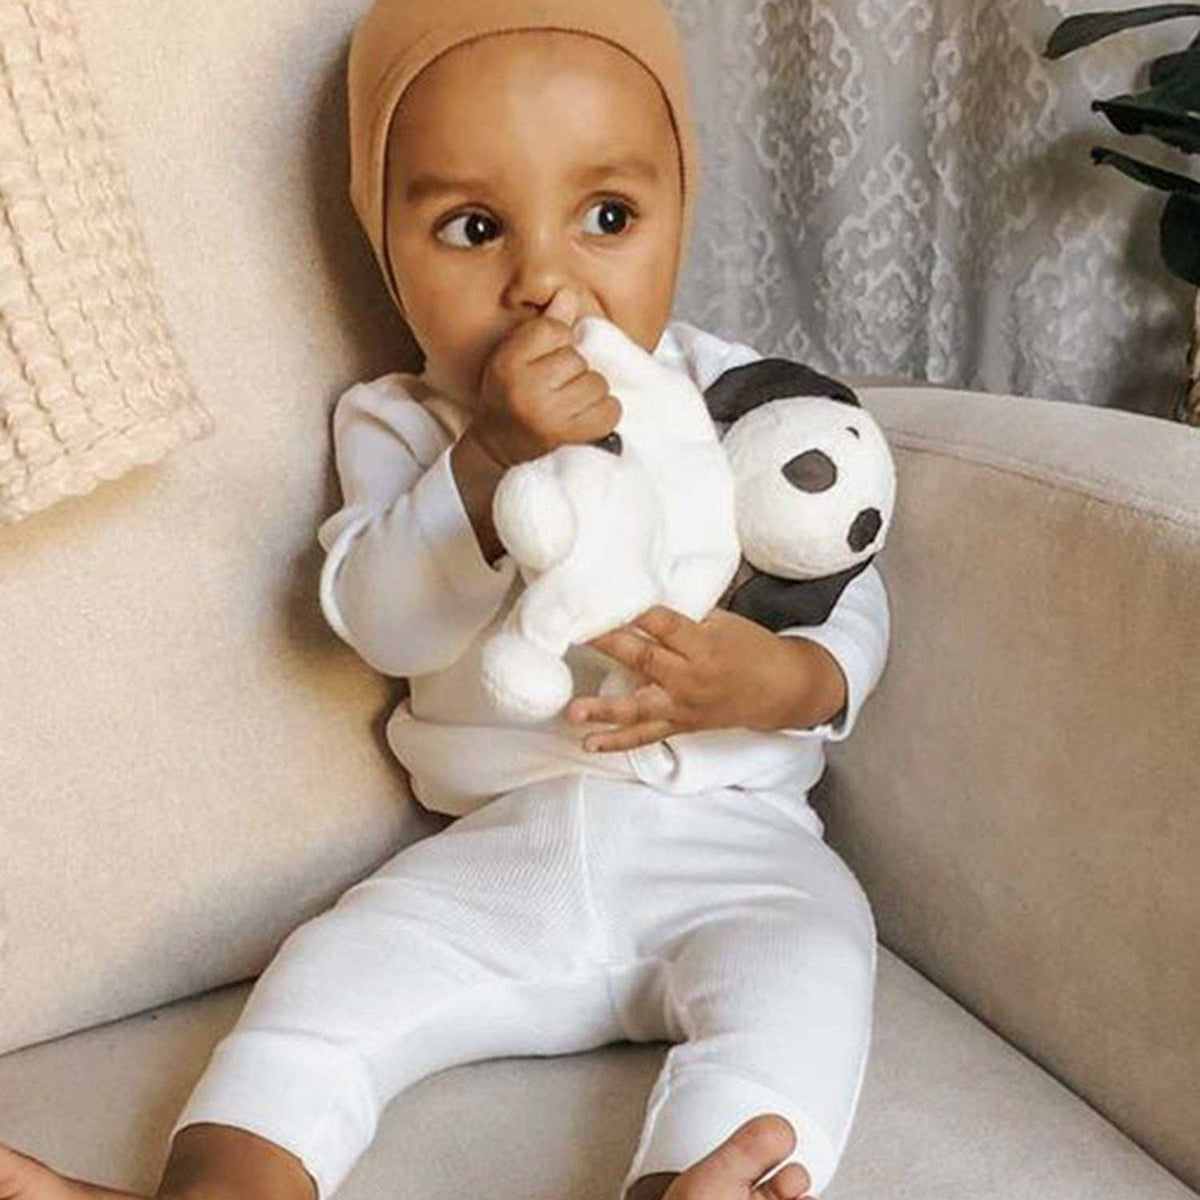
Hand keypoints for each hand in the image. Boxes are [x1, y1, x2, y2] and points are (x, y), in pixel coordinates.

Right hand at [469, 287, 621, 467]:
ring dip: (589, 394)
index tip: (545, 363)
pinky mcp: (570, 436)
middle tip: (556, 391)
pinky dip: (603, 414)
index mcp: (508, 362)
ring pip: (597, 383)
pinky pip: (610, 410)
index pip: (554, 329)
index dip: (557, 343)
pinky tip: (584, 419)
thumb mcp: (516, 358)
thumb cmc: (511, 398)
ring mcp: (549, 414)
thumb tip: (569, 295)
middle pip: (578, 358)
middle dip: (573, 372)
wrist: (500, 450)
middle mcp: (526, 387)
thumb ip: (544, 327)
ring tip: (569, 406)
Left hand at [565, 605, 832, 751]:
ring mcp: (683, 704)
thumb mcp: (722, 621)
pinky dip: (618, 742)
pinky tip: (589, 743)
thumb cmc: (751, 648)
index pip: (661, 622)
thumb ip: (683, 615)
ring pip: (639, 707)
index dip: (632, 611)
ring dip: (604, 710)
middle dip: (607, 646)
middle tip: (572, 635)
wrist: (782, 689)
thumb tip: (640, 599)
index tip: (601, 599)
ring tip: (573, 711)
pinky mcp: (680, 725)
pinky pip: (646, 736)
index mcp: (702, 643)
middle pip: (643, 658)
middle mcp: (690, 676)